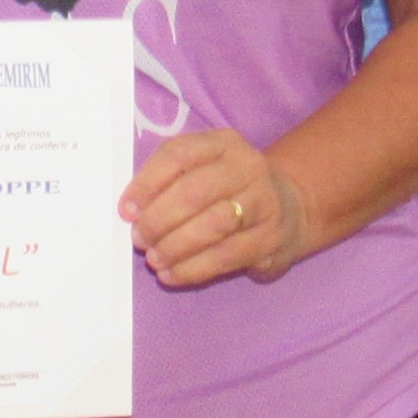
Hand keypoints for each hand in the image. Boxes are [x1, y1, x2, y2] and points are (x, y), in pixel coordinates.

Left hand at [120, 129, 308, 289]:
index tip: (126, 210)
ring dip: (175, 246)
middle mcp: (248, 167)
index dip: (147, 183)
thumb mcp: (205, 170)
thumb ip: (170, 181)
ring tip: (154, 259)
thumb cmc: (229, 189)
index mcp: (224, 143)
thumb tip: (131, 210)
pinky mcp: (272, 238)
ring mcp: (264, 202)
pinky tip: (173, 274)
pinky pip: (226, 256)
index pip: (179, 155)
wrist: (291, 207)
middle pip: (194, 192)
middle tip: (139, 239)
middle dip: (158, 220)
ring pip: (212, 226)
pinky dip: (193, 268)